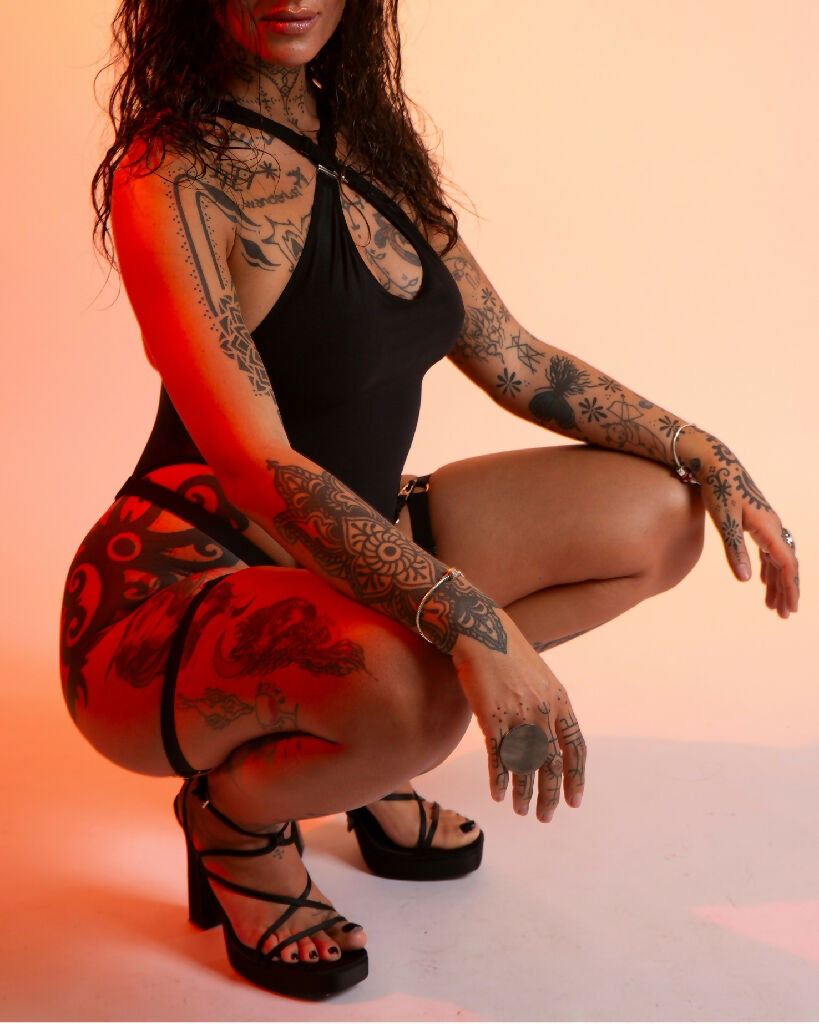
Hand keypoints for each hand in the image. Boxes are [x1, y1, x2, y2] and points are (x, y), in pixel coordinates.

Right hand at [451, 614, 586, 820]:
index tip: (575, 801)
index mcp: (560, 701)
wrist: (480, 630)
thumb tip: (549, 735)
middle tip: (546, 818)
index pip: (576, 748)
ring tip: (521, 811)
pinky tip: (497, 794)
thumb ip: (547, 705)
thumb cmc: (507, 653)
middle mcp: (544, 710)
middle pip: (553, 763)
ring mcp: (518, 713)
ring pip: (526, 765)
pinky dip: (499, 778)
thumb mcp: (539, 677)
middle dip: (551, 794)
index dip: (577, 777)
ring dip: (524, 792)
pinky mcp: (492, 715)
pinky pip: (498, 756)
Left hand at [682, 432, 798, 617]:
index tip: (790, 608)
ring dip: (777, 582)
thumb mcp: (724, 521)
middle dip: (787, 590)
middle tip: (785, 614)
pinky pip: (768, 550)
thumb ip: (735, 550)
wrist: (715, 462)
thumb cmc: (718, 488)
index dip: (790, 588)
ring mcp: (766, 524)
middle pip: (786, 565)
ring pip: (778, 559)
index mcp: (768, 527)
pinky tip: (762, 581)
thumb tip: (747, 580)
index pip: (786, 564)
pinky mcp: (756, 522)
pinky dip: (768, 568)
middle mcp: (772, 526)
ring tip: (773, 606)